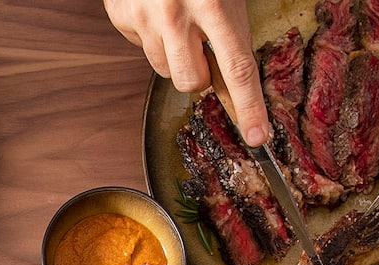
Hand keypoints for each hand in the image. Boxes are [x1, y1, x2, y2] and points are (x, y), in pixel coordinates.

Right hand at [104, 0, 268, 145]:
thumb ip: (231, 31)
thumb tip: (234, 87)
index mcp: (214, 4)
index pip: (236, 68)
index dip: (249, 107)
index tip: (257, 137)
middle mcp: (177, 14)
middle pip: (191, 82)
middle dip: (199, 76)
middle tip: (200, 47)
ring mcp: (145, 18)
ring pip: (164, 69)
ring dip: (175, 55)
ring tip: (176, 21)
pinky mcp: (121, 18)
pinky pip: (140, 47)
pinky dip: (150, 36)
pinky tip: (155, 11)